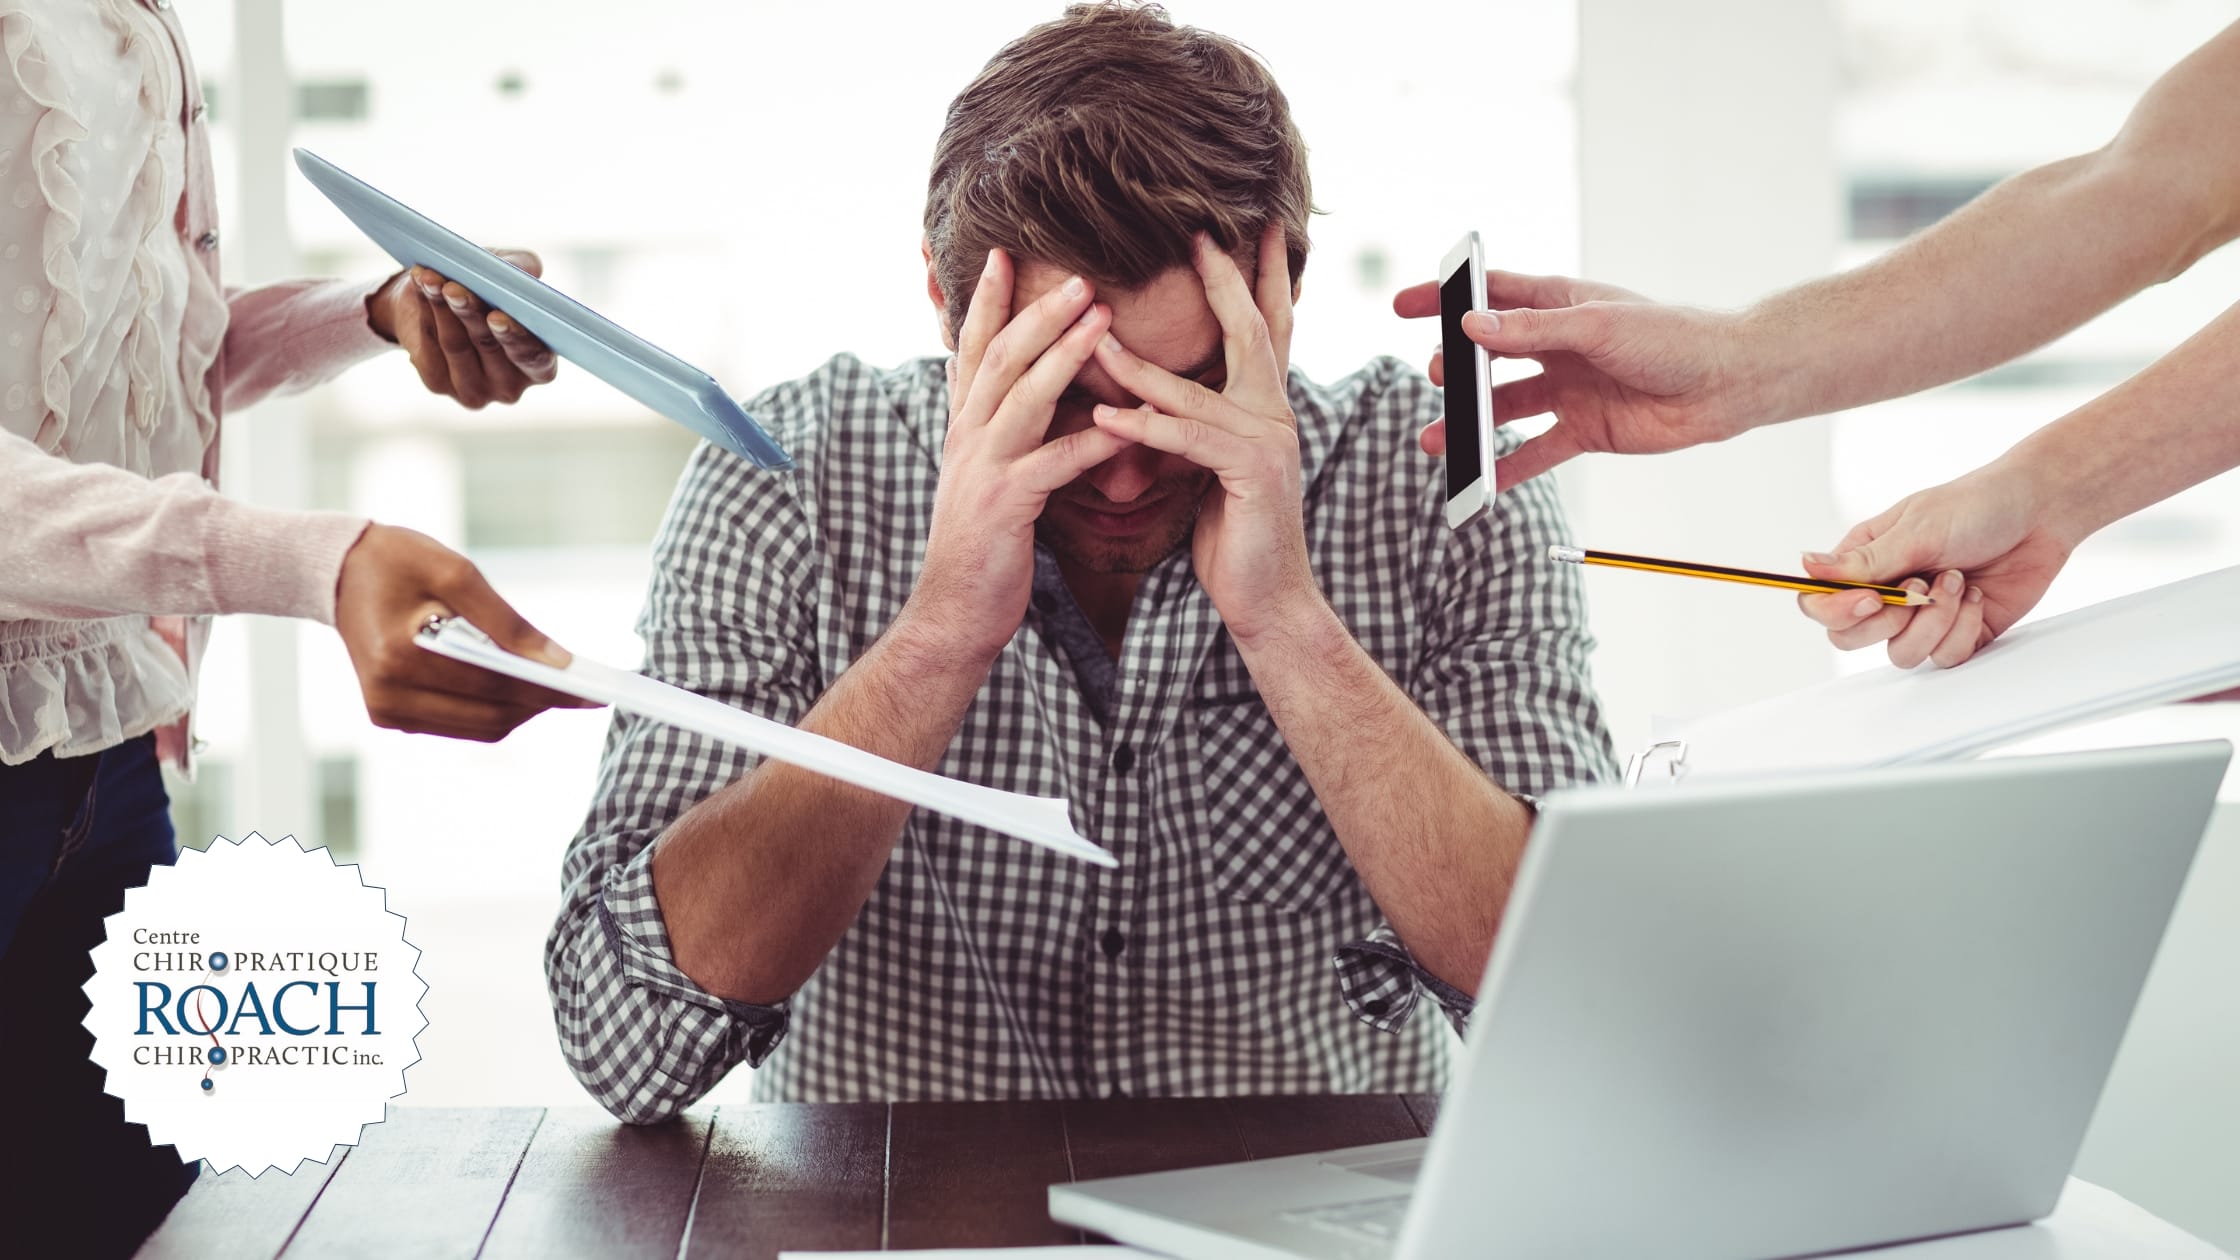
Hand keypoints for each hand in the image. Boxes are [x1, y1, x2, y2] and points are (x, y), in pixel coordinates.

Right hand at [333, 524, 598, 739]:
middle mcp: (389, 696)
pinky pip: (461, 725)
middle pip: (491, 716)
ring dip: (522, 710)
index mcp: (400, 657)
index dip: (548, 689)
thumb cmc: (399, 561)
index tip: (593, 690)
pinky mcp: (390, 717)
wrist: (338, 572)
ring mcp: (387, 712)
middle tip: (584, 690)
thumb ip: (508, 622)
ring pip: (481, 728)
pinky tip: (516, 685)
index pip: (492, 684)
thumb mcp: (456, 572)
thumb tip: (559, 662)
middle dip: (541, 703)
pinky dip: (494, 709)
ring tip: (556, 686)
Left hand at [368, 251, 558, 408]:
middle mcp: (510, 385)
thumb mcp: (508, 272)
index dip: (517, 338)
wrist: (439, 305)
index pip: (535, 358)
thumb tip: (526, 270)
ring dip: (441, 306)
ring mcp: (473, 389)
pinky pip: (430, 343)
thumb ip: (524, 267)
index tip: (497, 316)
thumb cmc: (486, 290)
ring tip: (431, 277)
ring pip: (456, 344)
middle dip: (470, 313)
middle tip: (453, 289)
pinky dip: (425, 308)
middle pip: (489, 347)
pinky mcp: (438, 383)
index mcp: (539, 365)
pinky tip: (422, 285)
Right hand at [910, 249, 1135, 659]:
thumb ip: (999, 431)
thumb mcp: (984, 475)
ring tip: (1103, 319)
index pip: (974, 349)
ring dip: (1064, 354)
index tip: (1005, 253)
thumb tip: (1018, 394)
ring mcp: (983, 469)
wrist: (953, 612)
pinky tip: (1128, 424)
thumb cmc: (982, 545)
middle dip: (1037, 311)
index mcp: (964, 426)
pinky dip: (1093, 441)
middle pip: (1001, 358)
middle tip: (1080, 273)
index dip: (987, 301)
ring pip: (1024, 397)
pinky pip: (1054, 464)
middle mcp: (967, 437)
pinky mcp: (1006, 506)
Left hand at [1089, 227, 1313, 642]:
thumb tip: (1156, 393)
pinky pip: (1187, 439)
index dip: (1256, 277)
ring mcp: (1268, 441)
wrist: (1266, 600)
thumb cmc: (1233, 535)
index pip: (1264, 328)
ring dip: (1139, 364)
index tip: (1241, 230)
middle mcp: (1275, 414)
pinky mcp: (1250, 474)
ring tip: (1094, 336)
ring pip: (1196, 388)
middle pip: (1251, 331)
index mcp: (1266, 407)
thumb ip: (1195, 424)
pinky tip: (1105, 417)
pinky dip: (1143, 426)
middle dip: (1225, 279)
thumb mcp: (1210, 467)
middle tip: (1198, 233)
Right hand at [1391, 271, 1761, 489]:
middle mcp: (1558, 347)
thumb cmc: (1672, 337)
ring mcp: (1568, 390)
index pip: (1490, 296)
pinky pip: (1535, 452)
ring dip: (1469, 425)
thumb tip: (1472, 328)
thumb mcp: (1597, 326)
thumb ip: (1532, 329)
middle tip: (1435, 378)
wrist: (1725, 384)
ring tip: (1436, 441)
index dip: (1446, 299)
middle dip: (1455, 370)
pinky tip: (1479, 482)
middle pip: (1489, 357)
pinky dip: (1506, 468)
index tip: (1404, 306)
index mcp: (1559, 305)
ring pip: (1504, 409)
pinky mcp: (1584, 430)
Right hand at [1794, 462, 2074, 667]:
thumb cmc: (1978, 506)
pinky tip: (1974, 596)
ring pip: (1900, 653)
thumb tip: (1806, 567)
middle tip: (1919, 591)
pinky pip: (1943, 657)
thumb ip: (1864, 560)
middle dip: (1889, 621)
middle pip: (1850, 638)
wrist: (2042, 513)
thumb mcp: (1917, 529)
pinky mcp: (1957, 633)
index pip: (1820, 601)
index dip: (1837, 611)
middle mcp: (1887, 592)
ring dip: (1934, 621)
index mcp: (1865, 561)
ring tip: (1957, 582)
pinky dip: (1962, 629)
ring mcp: (1921, 617)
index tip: (1872, 599)